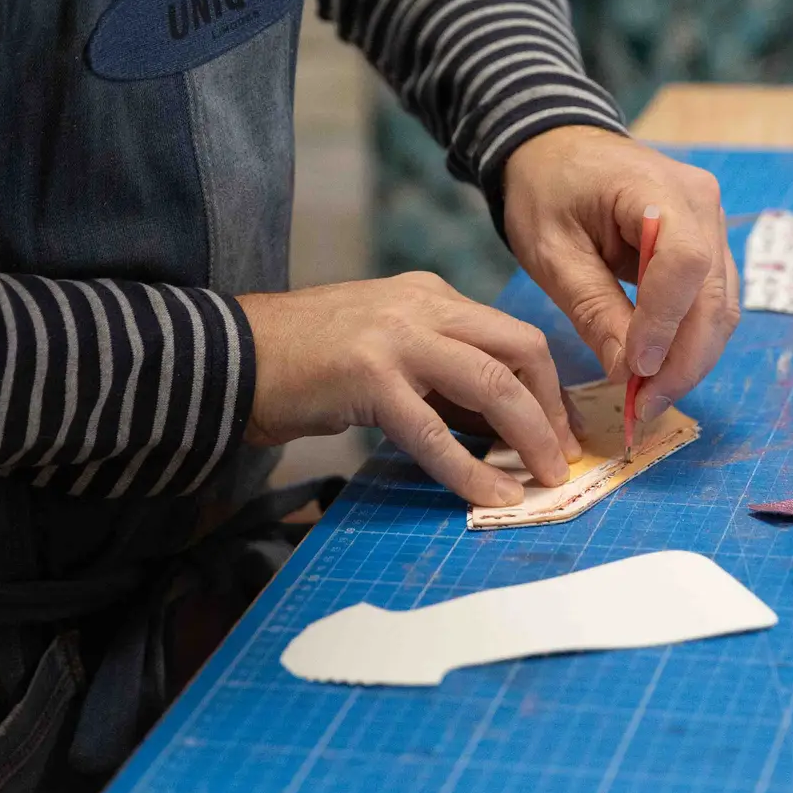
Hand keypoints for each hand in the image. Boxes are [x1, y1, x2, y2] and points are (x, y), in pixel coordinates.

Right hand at [237, 273, 580, 506]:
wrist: (230, 354)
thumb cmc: (306, 361)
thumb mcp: (388, 350)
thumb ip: (441, 378)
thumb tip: (502, 427)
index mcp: (430, 295)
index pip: (512, 334)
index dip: (548, 386)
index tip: (560, 429)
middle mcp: (422, 305)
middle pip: (520, 349)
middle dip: (552, 407)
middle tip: (562, 456)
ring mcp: (397, 338)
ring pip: (492, 385)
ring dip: (529, 436)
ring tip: (544, 478)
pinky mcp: (369, 378)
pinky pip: (437, 434)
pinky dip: (472, 470)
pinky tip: (491, 497)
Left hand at [502, 126, 739, 420]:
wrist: (557, 148)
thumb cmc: (547, 190)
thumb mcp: (552, 252)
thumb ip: (593, 309)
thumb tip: (630, 375)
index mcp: (658, 188)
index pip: (685, 262)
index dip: (665, 323)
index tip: (636, 370)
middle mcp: (702, 203)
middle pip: (715, 296)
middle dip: (684, 361)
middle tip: (644, 408)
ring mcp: (712, 224)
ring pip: (721, 307)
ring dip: (691, 360)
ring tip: (649, 399)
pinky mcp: (708, 245)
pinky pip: (711, 302)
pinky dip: (688, 342)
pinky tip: (658, 372)